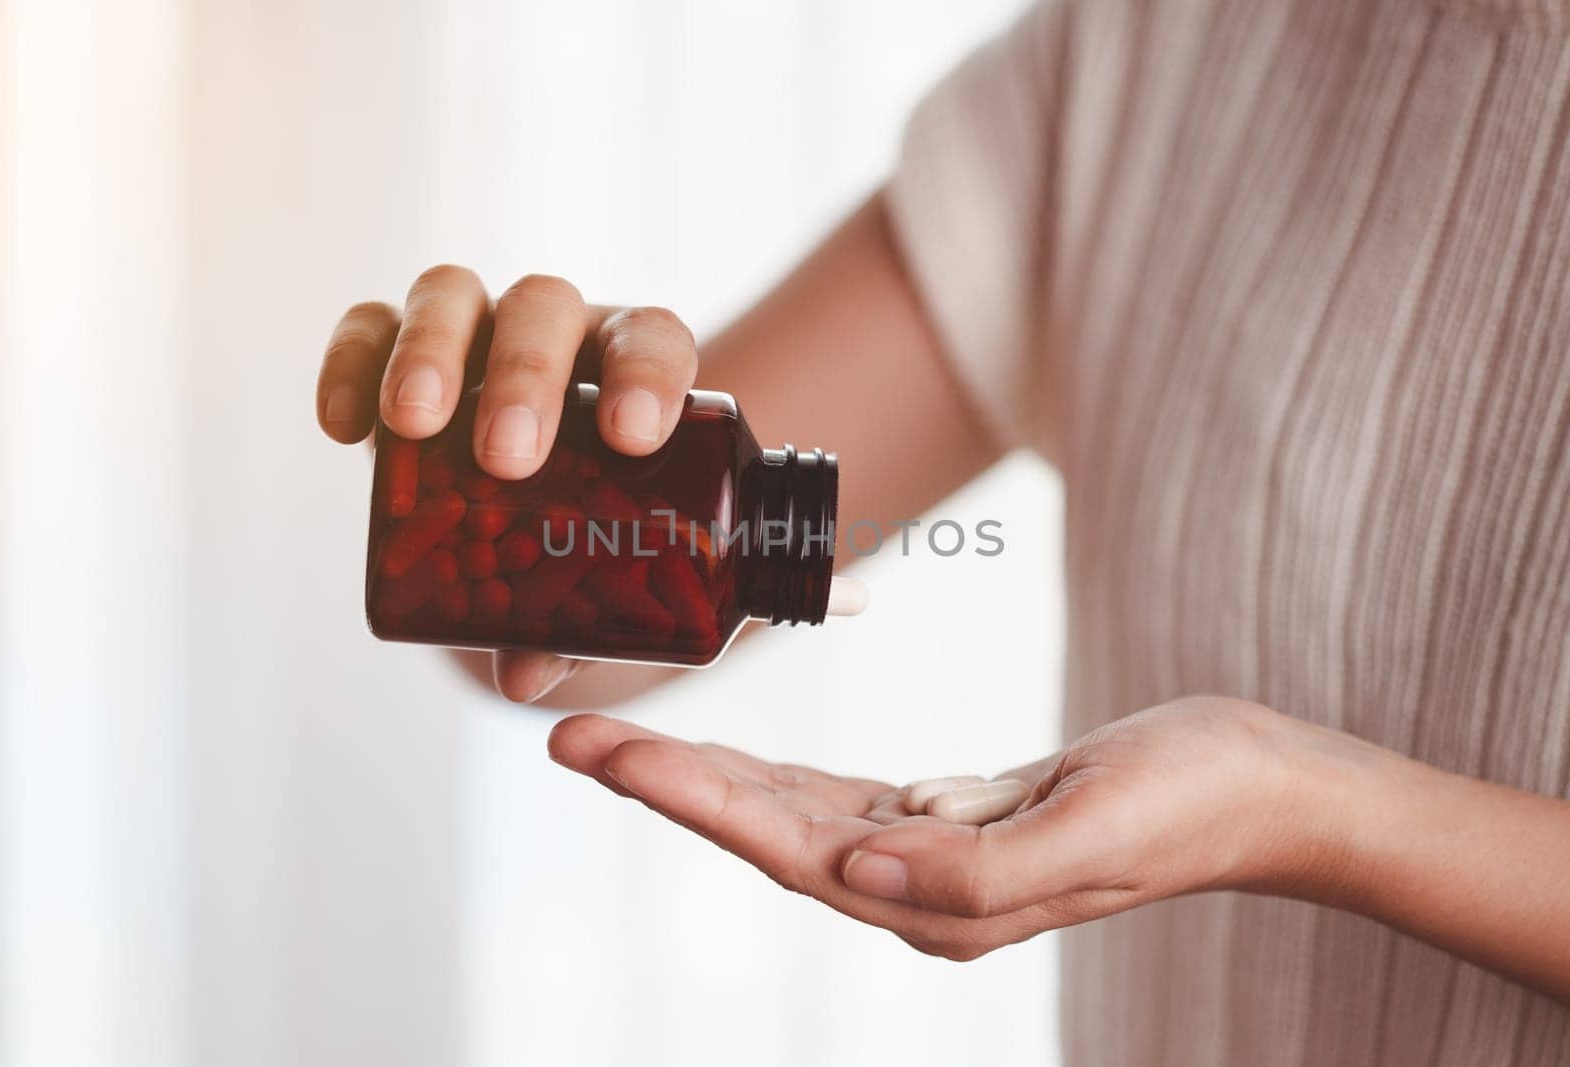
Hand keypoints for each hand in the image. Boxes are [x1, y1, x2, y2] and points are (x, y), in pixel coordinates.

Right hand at [315, 267, 698, 701]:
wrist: (530, 514)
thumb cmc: (587, 543)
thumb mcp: (597, 584)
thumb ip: (573, 629)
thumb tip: (521, 676)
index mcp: (633, 374)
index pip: (654, 341)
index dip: (647, 376)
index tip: (633, 436)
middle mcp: (559, 335)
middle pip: (544, 310)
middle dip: (525, 378)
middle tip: (508, 458)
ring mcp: (477, 331)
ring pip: (452, 296)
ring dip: (432, 352)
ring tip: (415, 423)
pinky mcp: (398, 348)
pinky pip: (368, 327)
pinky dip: (351, 362)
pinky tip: (343, 427)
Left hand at [548, 696, 1333, 959]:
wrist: (1258, 789)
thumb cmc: (1189, 802)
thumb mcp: (1095, 830)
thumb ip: (978, 869)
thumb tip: (863, 874)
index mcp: (947, 898)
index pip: (786, 845)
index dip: (690, 800)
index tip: (606, 754)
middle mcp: (924, 889)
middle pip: (763, 833)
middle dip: (666, 785)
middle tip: (570, 737)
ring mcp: (936, 859)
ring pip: (790, 819)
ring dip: (703, 782)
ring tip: (619, 744)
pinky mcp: (954, 822)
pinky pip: (840, 803)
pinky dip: (774, 782)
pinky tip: (731, 768)